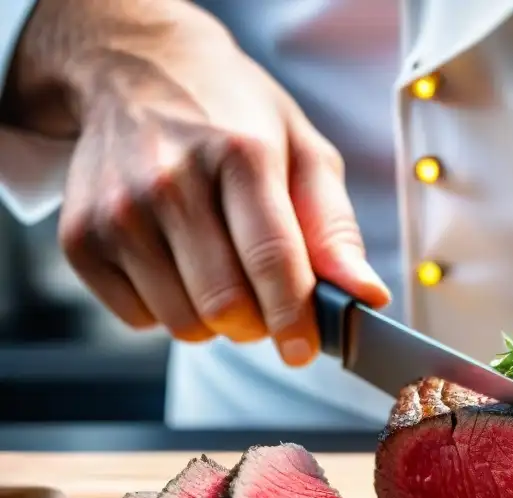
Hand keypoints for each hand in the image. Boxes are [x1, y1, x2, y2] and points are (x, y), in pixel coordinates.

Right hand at [12, 0, 389, 365]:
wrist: (135, 69)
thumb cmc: (234, 117)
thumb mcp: (303, 151)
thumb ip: (335, 228)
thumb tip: (368, 294)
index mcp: (240, 154)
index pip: (271, 260)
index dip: (293, 318)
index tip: (304, 350)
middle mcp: (171, 180)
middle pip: (224, 304)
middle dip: (258, 324)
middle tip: (268, 305)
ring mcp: (118, 210)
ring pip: (182, 321)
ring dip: (215, 320)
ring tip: (221, 273)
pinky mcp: (80, 236)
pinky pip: (138, 318)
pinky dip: (168, 310)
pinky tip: (176, 264)